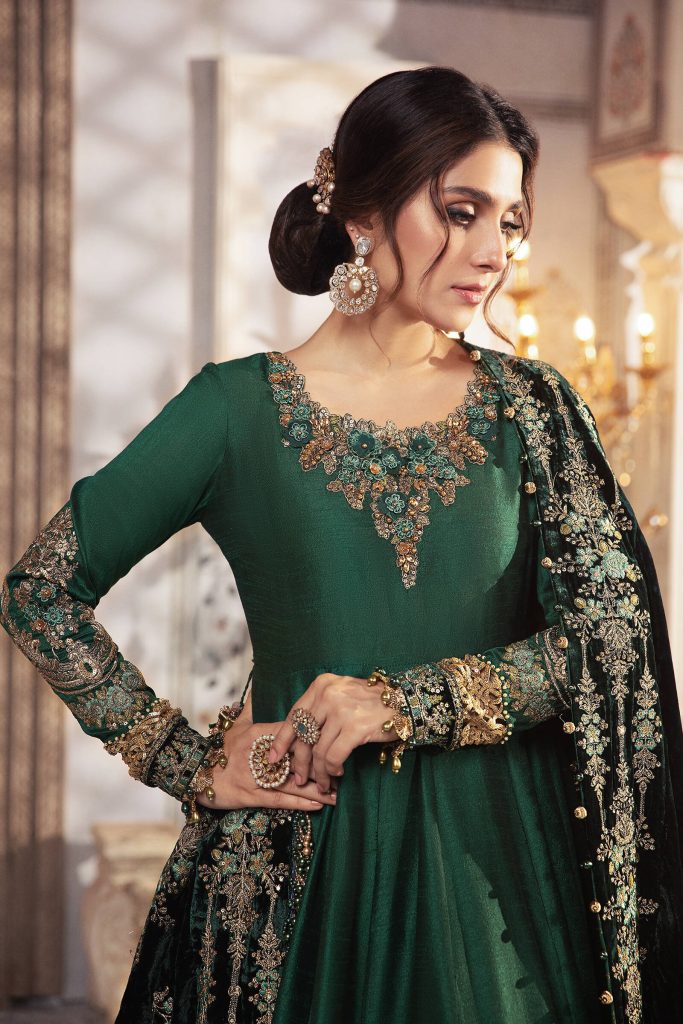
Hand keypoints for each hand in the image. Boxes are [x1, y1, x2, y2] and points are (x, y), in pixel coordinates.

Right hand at [195, 690, 337, 812]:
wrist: (197, 774)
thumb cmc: (221, 748)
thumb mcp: (237, 724)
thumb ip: (252, 704)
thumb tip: (259, 677)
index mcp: (258, 733)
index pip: (291, 731)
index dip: (313, 736)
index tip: (333, 737)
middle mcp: (259, 754)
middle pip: (296, 758)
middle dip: (319, 765)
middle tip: (342, 768)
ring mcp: (256, 776)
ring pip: (292, 781)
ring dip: (316, 788)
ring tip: (337, 792)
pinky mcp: (252, 795)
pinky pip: (280, 799)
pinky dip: (300, 802)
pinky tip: (318, 804)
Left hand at [268, 672, 400, 795]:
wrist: (404, 702)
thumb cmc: (370, 702)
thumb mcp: (341, 695)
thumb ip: (320, 709)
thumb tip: (297, 739)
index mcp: (321, 685)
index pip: (294, 715)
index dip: (282, 739)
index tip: (274, 756)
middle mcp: (328, 694)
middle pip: (303, 735)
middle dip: (299, 761)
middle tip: (298, 778)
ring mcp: (342, 710)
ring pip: (318, 750)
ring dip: (319, 772)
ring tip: (322, 783)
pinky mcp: (355, 727)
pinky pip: (334, 756)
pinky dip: (332, 769)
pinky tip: (338, 774)